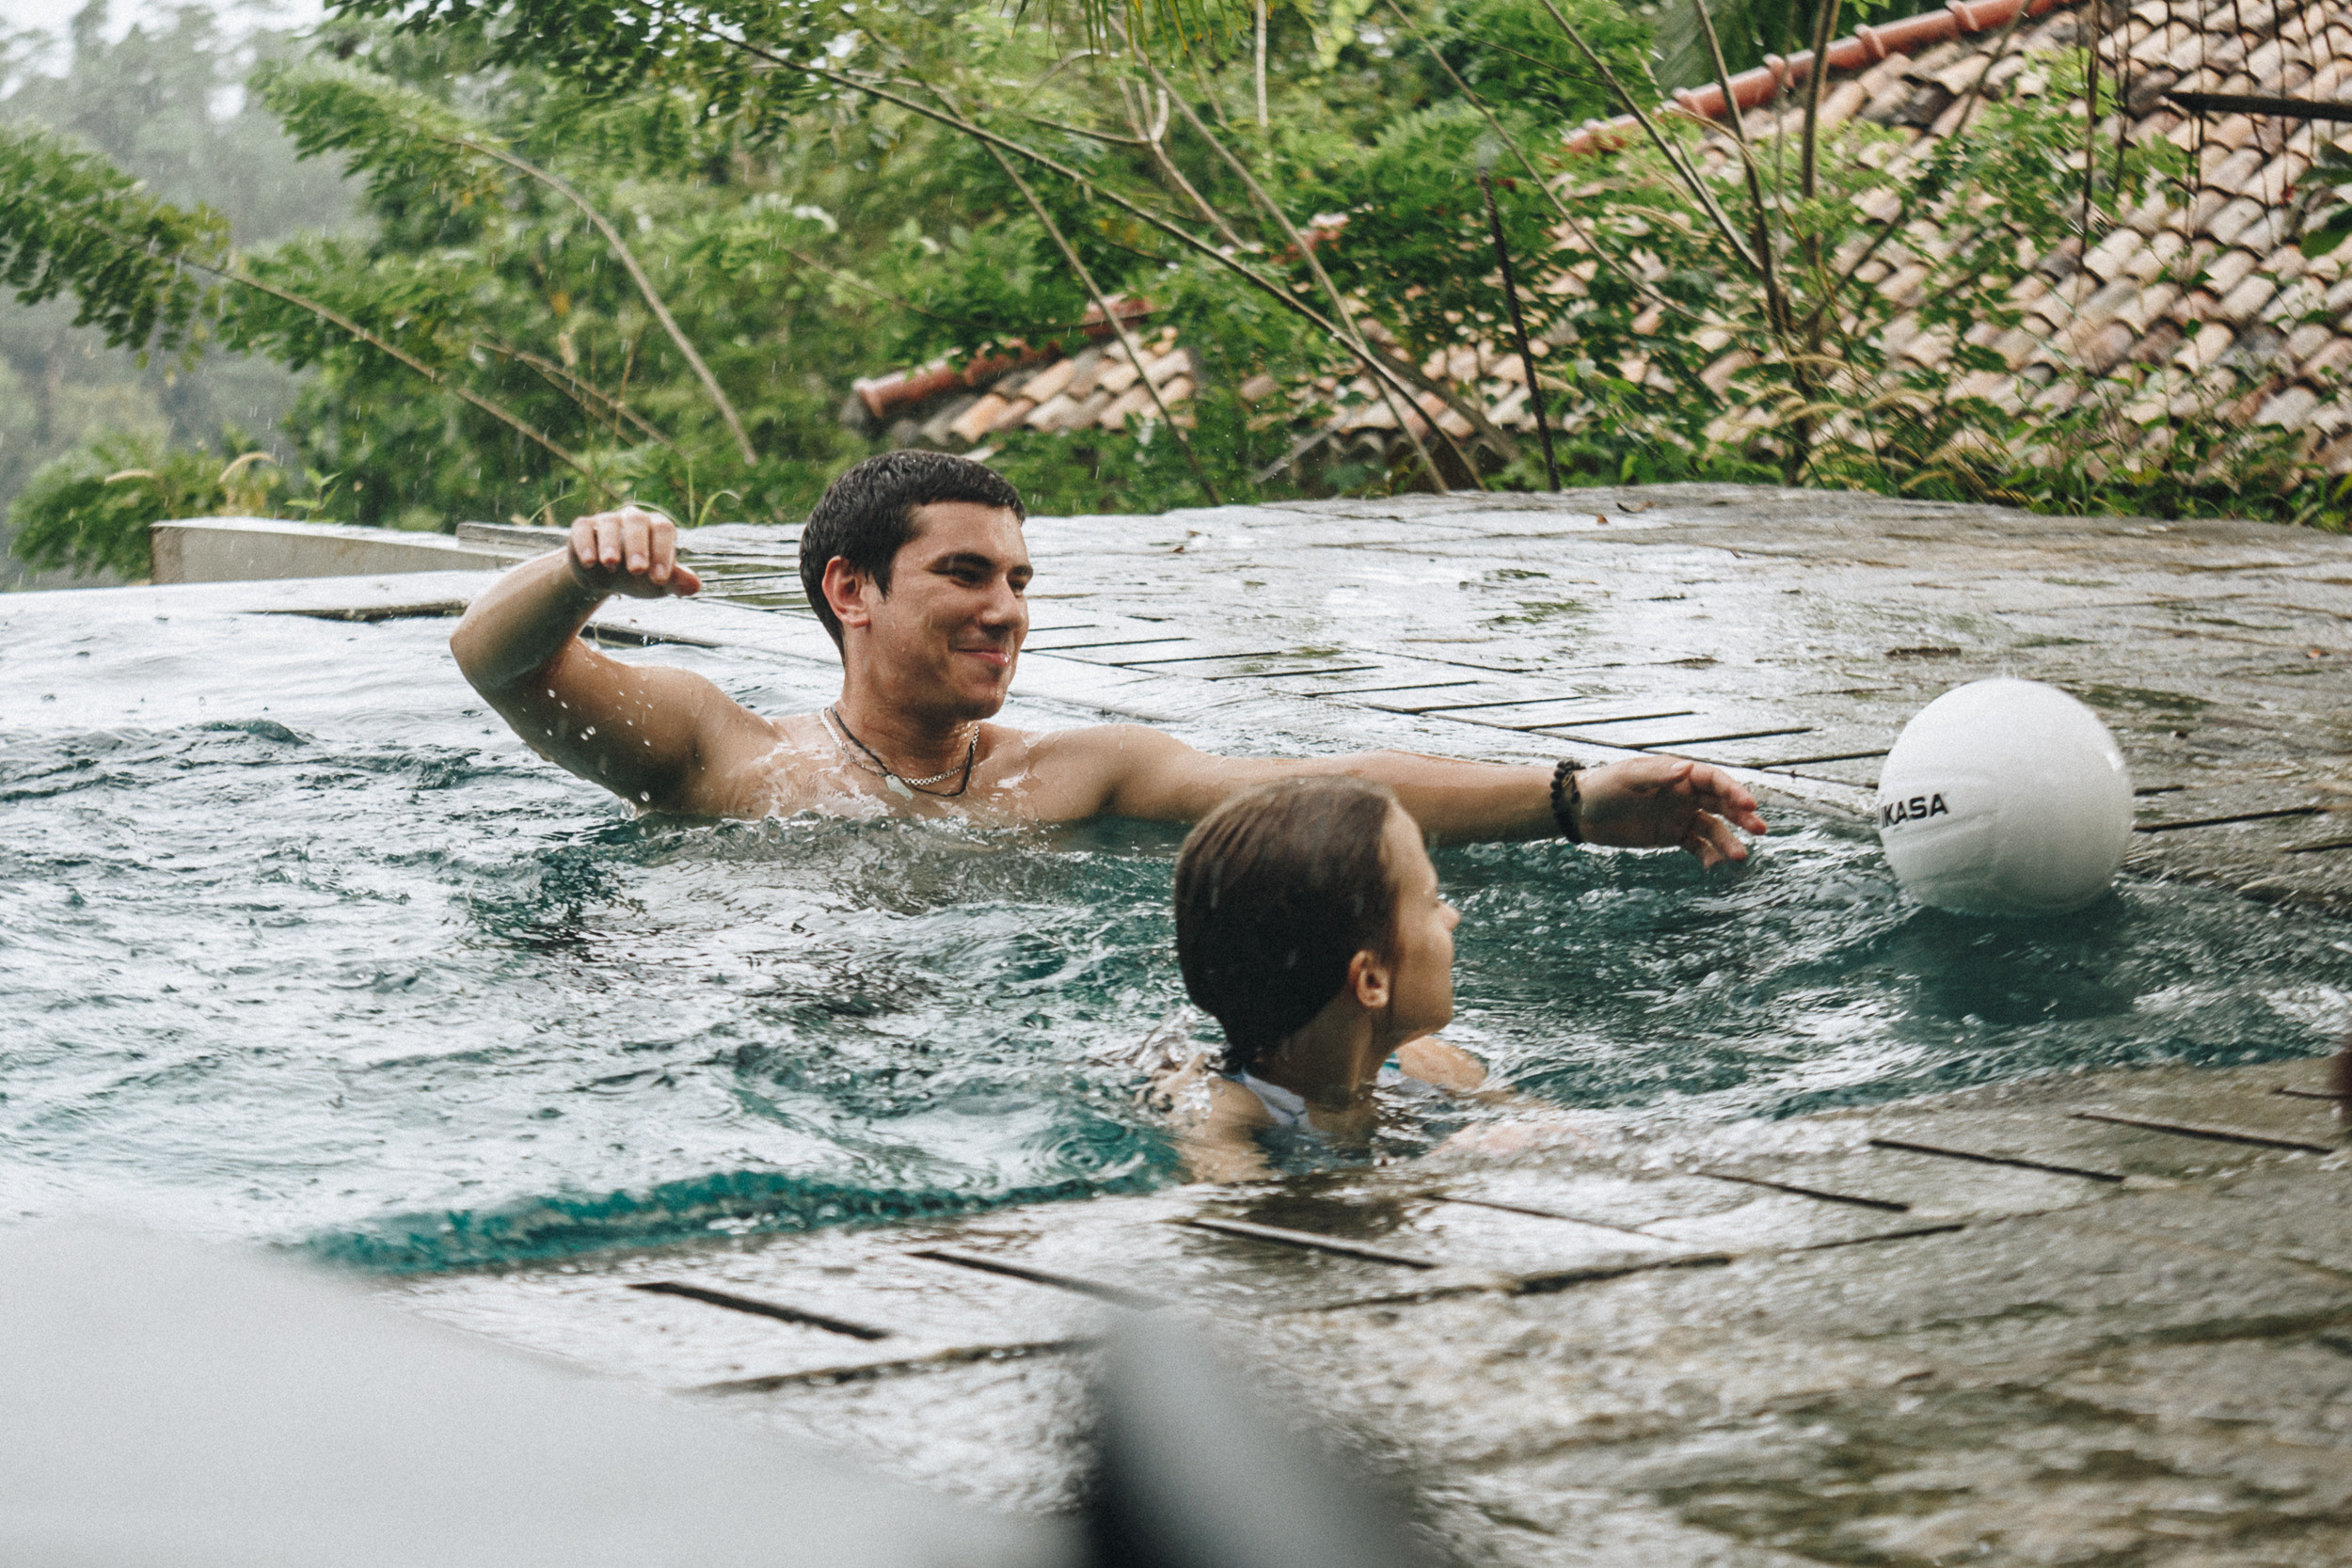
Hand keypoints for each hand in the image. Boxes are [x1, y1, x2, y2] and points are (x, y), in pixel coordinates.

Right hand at [565, 507, 702, 599]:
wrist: (605, 580)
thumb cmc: (639, 577)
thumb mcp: (658, 583)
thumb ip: (676, 582)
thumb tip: (695, 586)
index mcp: (657, 527)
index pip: (664, 530)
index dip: (664, 552)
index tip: (660, 579)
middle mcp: (633, 518)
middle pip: (637, 521)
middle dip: (638, 546)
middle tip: (637, 570)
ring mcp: (607, 521)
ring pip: (609, 523)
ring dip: (610, 544)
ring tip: (612, 564)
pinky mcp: (583, 528)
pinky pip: (583, 529)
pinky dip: (585, 544)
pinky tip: (590, 562)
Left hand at [1577, 756, 1767, 867]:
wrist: (1583, 812)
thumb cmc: (1603, 787)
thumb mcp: (1627, 779)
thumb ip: (1657, 776)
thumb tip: (1686, 769)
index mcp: (1677, 774)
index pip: (1713, 780)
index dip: (1734, 791)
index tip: (1750, 805)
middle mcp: (1684, 793)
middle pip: (1722, 803)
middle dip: (1743, 816)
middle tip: (1761, 830)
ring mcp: (1680, 815)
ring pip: (1713, 828)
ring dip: (1728, 841)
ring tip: (1740, 857)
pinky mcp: (1671, 835)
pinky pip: (1696, 846)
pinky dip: (1707, 855)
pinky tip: (1713, 866)